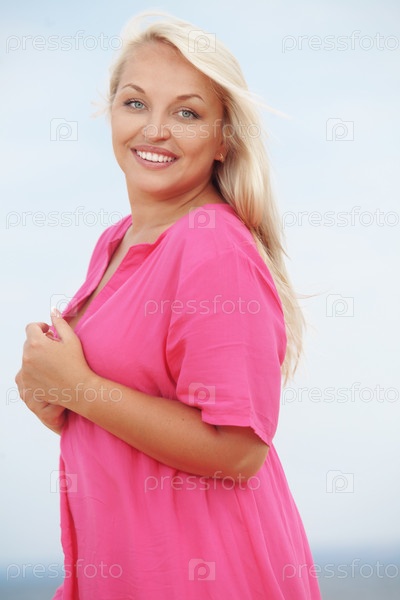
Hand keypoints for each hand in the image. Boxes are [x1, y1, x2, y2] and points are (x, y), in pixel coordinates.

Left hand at [15, 309, 93, 426]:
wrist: (78, 389)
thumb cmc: (77, 363)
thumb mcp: (71, 339)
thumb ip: (60, 322)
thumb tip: (52, 310)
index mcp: (37, 343)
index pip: (31, 328)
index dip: (40, 327)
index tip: (49, 331)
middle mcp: (27, 357)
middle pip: (29, 343)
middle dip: (40, 342)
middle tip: (55, 348)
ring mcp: (25, 371)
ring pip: (28, 357)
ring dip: (37, 356)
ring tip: (53, 362)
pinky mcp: (27, 384)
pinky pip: (27, 371)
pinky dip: (35, 370)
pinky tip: (50, 373)